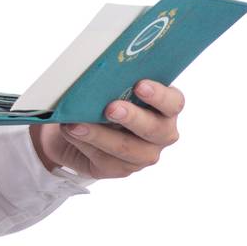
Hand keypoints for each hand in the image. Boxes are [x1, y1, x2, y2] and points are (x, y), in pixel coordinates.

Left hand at [29, 79, 183, 179]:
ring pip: (127, 149)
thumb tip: (98, 76)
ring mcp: (144, 154)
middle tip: (111, 108)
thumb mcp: (109, 88)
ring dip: (100, 135)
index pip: (174, 102)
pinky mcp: (121, 169)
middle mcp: (161, 132)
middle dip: (132, 118)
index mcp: (165, 107)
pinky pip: (106, 161)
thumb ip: (112, 82)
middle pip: (155, 129)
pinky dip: (86, 145)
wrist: (76, 127)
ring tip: (77, 124)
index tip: (140, 86)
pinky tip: (72, 132)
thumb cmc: (101, 100)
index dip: (160, 96)